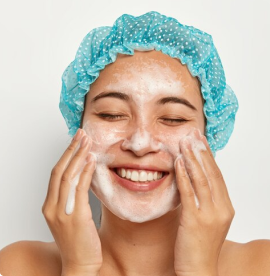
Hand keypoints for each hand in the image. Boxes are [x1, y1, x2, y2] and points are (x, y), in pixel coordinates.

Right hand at [42, 129, 101, 275]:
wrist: (80, 264)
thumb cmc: (77, 241)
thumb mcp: (70, 216)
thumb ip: (72, 197)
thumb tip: (83, 176)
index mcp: (50, 205)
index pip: (56, 174)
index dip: (66, 155)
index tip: (75, 141)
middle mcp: (52, 207)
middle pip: (60, 170)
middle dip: (71, 149)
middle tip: (81, 134)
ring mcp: (62, 212)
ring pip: (68, 176)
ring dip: (79, 155)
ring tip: (87, 141)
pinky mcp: (76, 216)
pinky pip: (80, 188)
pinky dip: (86, 172)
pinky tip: (92, 160)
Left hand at [174, 129, 234, 275]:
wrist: (199, 271)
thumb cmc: (200, 245)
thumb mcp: (208, 219)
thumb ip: (205, 200)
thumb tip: (194, 179)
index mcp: (226, 206)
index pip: (217, 174)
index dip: (208, 156)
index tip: (200, 140)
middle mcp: (222, 208)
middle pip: (211, 173)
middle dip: (201, 151)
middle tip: (193, 133)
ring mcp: (210, 214)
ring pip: (202, 179)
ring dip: (192, 158)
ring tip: (185, 142)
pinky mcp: (195, 220)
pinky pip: (189, 192)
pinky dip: (184, 176)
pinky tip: (179, 162)